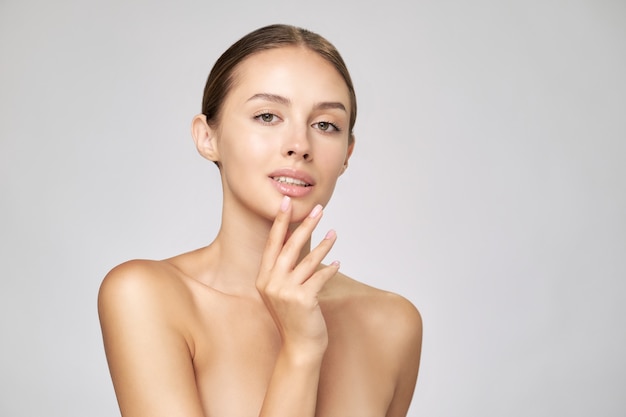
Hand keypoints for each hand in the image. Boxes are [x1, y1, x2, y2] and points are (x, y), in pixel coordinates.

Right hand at [256, 196, 339, 358]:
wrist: (299, 347)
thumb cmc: (293, 317)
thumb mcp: (281, 292)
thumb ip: (283, 270)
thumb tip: (295, 242)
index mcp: (263, 278)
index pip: (272, 244)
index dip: (280, 222)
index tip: (286, 203)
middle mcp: (271, 283)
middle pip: (290, 246)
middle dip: (305, 225)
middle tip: (318, 209)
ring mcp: (286, 292)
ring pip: (308, 260)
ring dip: (323, 245)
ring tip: (334, 233)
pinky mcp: (303, 299)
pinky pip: (320, 277)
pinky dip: (330, 269)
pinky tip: (337, 263)